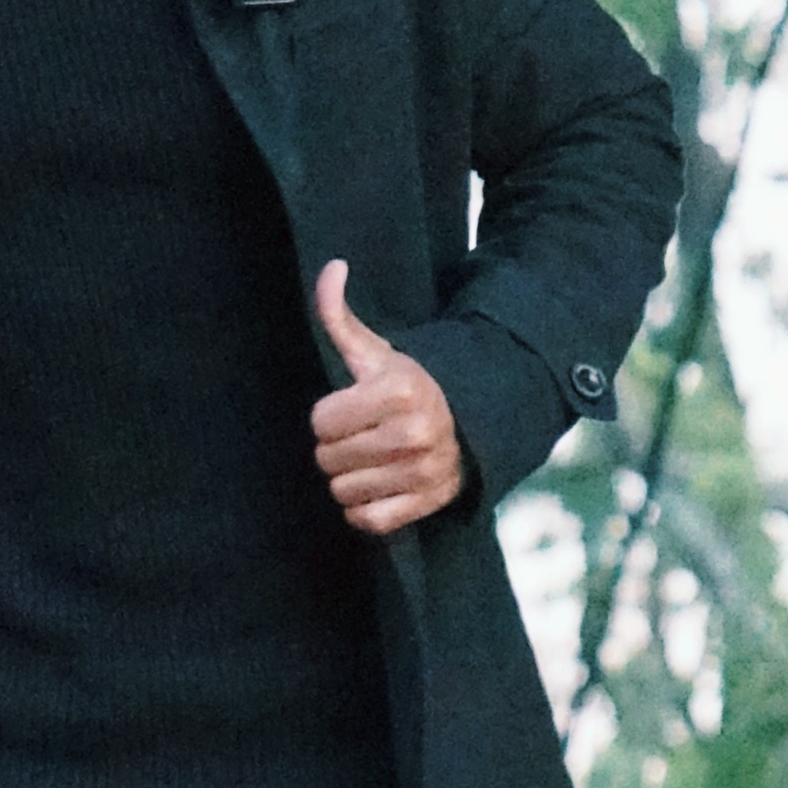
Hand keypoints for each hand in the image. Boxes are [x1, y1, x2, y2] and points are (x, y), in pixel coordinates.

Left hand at [310, 262, 466, 535]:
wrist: (466, 424)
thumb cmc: (406, 387)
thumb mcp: (375, 352)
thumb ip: (341, 316)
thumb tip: (332, 266)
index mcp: (397, 390)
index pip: (321, 421)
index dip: (330, 416)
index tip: (353, 409)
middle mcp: (413, 433)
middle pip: (327, 459)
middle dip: (337, 448)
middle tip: (362, 437)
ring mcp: (422, 472)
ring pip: (342, 491)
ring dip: (349, 479)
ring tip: (371, 461)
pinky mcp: (426, 504)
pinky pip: (367, 520)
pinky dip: (364, 509)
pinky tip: (377, 487)